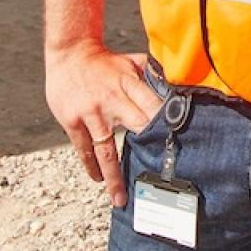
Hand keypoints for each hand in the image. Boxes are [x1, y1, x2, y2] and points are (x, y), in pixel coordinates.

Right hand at [43, 42, 162, 206]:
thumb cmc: (107, 61)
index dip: (165, 124)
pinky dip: (91, 166)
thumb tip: (181, 86)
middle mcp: (111, 100)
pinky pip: (83, 149)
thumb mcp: (132, 62)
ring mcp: (91, 113)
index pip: (152, 106)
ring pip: (105, 149)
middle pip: (134, 130)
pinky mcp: (72, 121)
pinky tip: (98, 179)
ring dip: (113, 176)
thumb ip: (154, 76)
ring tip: (120, 198)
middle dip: (146, 152)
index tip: (176, 143)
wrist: (70, 53)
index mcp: (129, 84)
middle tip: (156, 179)